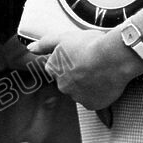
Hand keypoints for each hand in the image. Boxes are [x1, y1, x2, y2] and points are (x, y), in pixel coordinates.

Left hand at [27, 28, 142, 110]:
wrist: (112, 58)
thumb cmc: (89, 45)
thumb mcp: (64, 37)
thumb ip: (45, 44)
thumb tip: (30, 48)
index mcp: (54, 69)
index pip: (57, 68)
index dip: (69, 61)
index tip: (80, 56)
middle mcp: (62, 86)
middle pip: (69, 81)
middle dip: (78, 74)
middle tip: (92, 63)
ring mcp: (77, 97)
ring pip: (82, 91)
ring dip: (89, 84)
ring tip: (101, 71)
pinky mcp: (92, 105)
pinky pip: (95, 100)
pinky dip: (99, 94)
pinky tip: (106, 83)